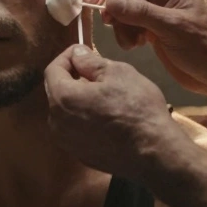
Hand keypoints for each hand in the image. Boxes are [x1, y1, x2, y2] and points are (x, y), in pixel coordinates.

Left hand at [43, 45, 177, 179]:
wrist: (154, 152)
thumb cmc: (137, 108)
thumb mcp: (117, 73)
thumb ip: (90, 62)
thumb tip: (77, 54)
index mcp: (63, 98)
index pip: (53, 69)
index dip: (67, 57)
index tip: (82, 52)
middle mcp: (57, 122)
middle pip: (56, 91)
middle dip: (71, 78)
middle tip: (94, 72)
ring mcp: (67, 142)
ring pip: (65, 112)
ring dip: (78, 100)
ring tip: (102, 95)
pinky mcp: (80, 155)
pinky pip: (75, 130)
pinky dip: (84, 119)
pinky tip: (105, 117)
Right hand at [102, 0, 206, 97]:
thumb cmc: (204, 48)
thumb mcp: (172, 28)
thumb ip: (141, 13)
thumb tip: (111, 3)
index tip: (109, 10)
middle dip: (117, 9)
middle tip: (111, 25)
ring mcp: (156, 9)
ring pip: (123, 8)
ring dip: (120, 25)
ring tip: (130, 43)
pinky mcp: (151, 27)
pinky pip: (128, 23)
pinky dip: (125, 34)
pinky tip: (135, 45)